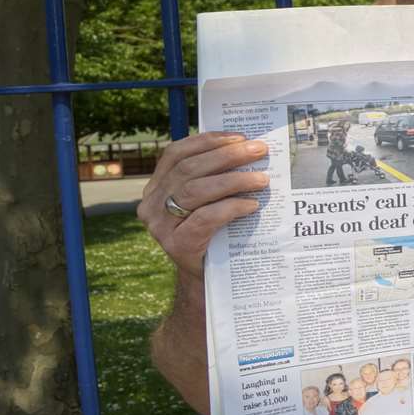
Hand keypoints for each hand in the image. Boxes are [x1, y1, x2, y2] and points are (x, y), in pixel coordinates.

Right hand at [138, 132, 271, 279]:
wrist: (208, 277)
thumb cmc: (213, 231)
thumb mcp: (206, 200)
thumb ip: (213, 175)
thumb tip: (247, 146)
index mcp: (156, 186)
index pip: (176, 154)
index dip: (207, 141)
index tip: (239, 137)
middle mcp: (151, 204)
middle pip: (189, 169)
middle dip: (227, 156)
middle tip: (259, 150)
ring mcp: (160, 226)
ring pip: (196, 191)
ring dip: (234, 180)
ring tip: (262, 179)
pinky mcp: (177, 245)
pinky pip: (205, 218)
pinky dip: (232, 207)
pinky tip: (252, 206)